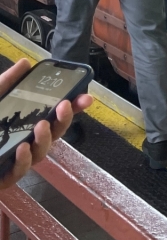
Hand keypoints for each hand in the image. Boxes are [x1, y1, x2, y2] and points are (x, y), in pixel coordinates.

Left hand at [0, 59, 92, 189]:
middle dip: (64, 120)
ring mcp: (17, 161)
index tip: (86, 98)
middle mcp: (27, 140)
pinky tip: (23, 148)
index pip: (55, 115)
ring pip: (41, 152)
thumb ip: (7, 82)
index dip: (73, 107)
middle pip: (54, 133)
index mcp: (27, 122)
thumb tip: (25, 63)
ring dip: (45, 139)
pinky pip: (19, 171)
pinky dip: (24, 160)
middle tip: (64, 106)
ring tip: (41, 125)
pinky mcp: (5, 177)